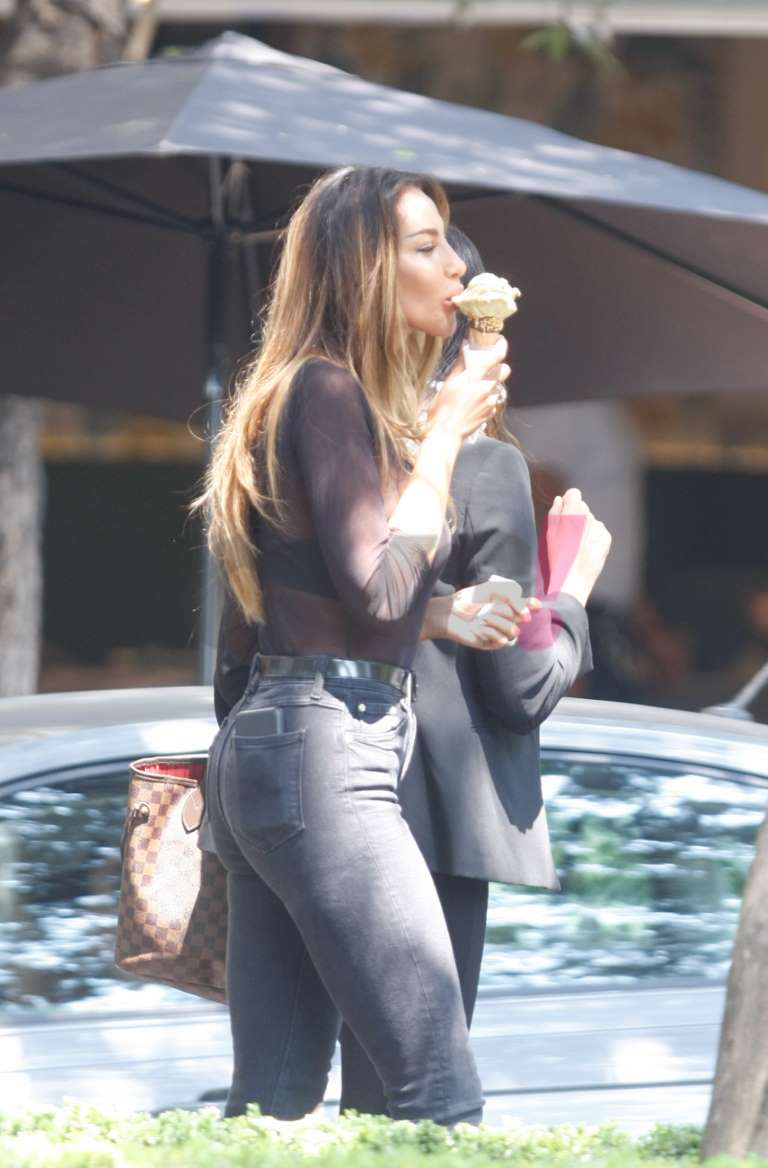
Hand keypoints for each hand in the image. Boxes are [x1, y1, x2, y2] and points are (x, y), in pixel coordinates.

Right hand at [425, 336, 510, 440]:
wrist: (446, 434)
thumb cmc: (442, 411)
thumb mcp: (448, 384)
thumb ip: (460, 365)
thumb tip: (465, 349)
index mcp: (473, 378)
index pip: (495, 356)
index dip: (501, 346)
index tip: (499, 342)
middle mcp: (485, 389)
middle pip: (504, 370)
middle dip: (499, 366)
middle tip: (488, 366)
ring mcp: (490, 401)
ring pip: (499, 385)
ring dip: (491, 383)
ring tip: (477, 387)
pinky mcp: (491, 412)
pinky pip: (494, 399)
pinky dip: (488, 397)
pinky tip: (475, 401)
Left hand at [444, 578, 538, 650]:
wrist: (449, 613)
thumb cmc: (467, 600)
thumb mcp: (490, 589)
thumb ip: (512, 594)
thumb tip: (527, 611)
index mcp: (506, 605)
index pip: (527, 606)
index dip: (532, 606)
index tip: (534, 605)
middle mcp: (505, 619)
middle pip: (521, 618)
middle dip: (505, 610)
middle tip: (488, 607)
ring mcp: (499, 632)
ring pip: (513, 630)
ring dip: (496, 621)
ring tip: (480, 618)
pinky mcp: (491, 643)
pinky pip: (502, 640)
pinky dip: (490, 632)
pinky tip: (478, 629)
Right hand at [546, 488, 611, 605]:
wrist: (573, 580)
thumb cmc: (557, 558)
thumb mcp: (549, 533)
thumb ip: (555, 512)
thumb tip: (560, 500)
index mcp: (572, 512)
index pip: (574, 494)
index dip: (568, 503)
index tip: (564, 513)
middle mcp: (588, 516)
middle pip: (583, 508)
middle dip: (576, 517)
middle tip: (568, 535)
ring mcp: (599, 527)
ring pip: (591, 520)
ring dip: (585, 528)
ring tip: (577, 545)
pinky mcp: (606, 537)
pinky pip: (599, 531)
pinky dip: (593, 537)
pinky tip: (586, 548)